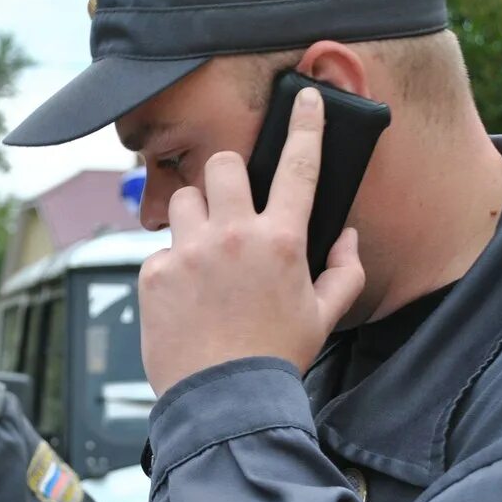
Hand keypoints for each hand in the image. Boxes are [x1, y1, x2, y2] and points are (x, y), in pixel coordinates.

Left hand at [138, 86, 365, 393]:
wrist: (223, 401)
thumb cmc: (275, 358)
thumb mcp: (323, 316)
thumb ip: (345, 270)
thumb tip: (347, 236)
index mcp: (281, 241)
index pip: (300, 168)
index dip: (307, 127)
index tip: (307, 100)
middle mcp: (233, 236)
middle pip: (222, 165)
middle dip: (226, 176)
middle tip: (230, 203)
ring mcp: (189, 252)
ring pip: (184, 200)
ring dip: (194, 217)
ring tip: (203, 256)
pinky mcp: (154, 273)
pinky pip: (160, 251)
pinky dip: (172, 267)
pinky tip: (184, 299)